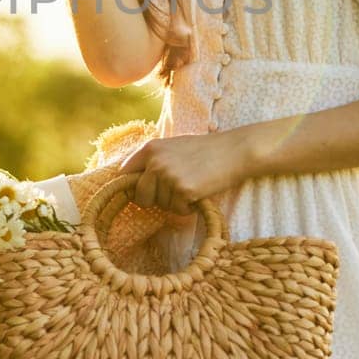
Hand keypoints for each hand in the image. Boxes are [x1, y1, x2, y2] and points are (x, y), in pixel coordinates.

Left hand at [117, 131, 254, 215]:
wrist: (234, 151)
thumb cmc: (205, 150)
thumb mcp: (173, 147)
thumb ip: (153, 160)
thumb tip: (131, 182)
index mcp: (150, 148)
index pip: (124, 173)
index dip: (131, 187)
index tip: (140, 193)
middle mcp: (155, 161)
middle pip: (140, 196)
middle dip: (154, 200)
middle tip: (174, 193)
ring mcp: (168, 176)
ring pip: (161, 205)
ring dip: (175, 202)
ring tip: (193, 185)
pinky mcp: (182, 190)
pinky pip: (178, 210)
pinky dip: (188, 207)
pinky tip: (199, 192)